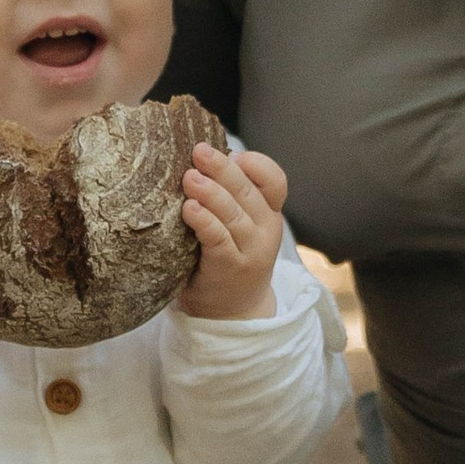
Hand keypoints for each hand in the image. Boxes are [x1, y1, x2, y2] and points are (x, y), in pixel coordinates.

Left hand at [177, 143, 287, 319]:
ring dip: (210, 193)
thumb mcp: (241, 225)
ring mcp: (251, 250)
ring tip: (190, 178)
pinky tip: (189, 209)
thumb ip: (230, 197)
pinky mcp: (230, 268)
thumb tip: (198, 160)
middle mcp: (266, 229)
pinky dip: (204, 222)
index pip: (275, 181)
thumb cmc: (229, 256)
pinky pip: (218, 240)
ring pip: (233, 214)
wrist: (232, 312)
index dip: (256, 164)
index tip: (233, 154)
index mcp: (269, 212)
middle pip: (248, 192)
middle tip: (199, 151)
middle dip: (223, 169)